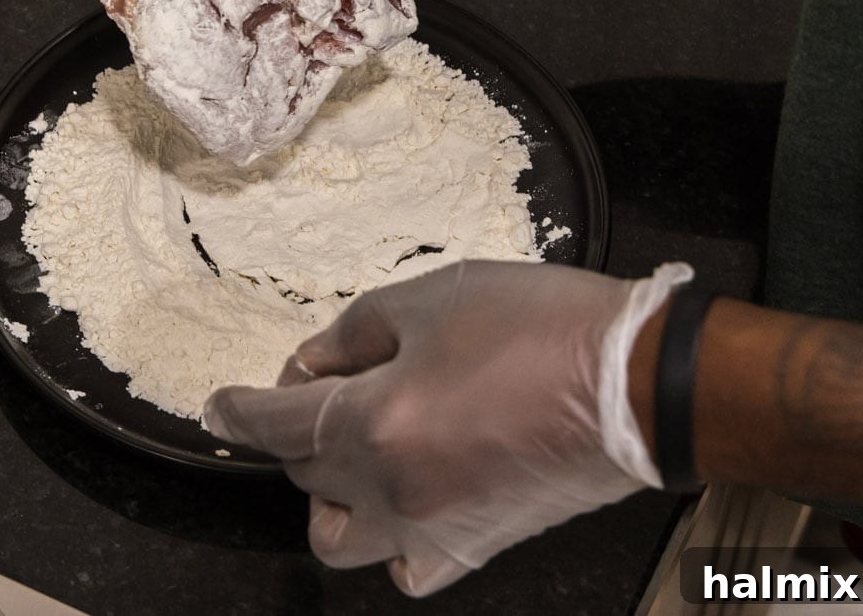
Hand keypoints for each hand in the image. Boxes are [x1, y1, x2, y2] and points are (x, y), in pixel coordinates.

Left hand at [204, 260, 690, 595]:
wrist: (640, 384)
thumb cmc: (544, 328)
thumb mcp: (434, 297)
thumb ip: (354, 332)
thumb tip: (314, 362)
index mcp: (373, 426)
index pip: (275, 426)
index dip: (239, 409)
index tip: (222, 404)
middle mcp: (391, 492)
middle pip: (304, 474)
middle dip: (300, 426)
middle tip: (338, 377)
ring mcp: (433, 529)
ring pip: (340, 538)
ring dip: (331, 494)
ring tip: (362, 447)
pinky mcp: (477, 546)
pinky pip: (407, 565)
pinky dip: (391, 537)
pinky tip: (408, 493)